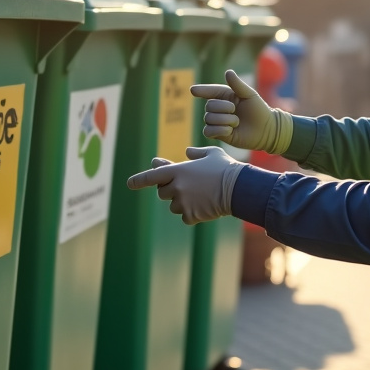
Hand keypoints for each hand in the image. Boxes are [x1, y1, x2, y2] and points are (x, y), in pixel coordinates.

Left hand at [125, 147, 244, 224]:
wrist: (239, 188)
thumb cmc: (226, 168)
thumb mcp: (211, 154)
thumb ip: (196, 153)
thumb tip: (187, 152)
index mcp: (178, 170)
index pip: (152, 176)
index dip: (139, 180)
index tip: (130, 184)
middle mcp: (177, 187)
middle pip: (163, 193)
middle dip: (171, 190)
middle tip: (188, 187)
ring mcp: (183, 202)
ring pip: (174, 206)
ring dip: (182, 202)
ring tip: (201, 196)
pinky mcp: (191, 215)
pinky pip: (185, 217)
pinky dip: (193, 214)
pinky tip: (206, 206)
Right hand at [191, 69, 292, 153]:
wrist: (266, 130)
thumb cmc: (259, 110)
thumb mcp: (249, 95)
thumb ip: (237, 84)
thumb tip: (227, 71)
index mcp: (225, 96)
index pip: (210, 92)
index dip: (201, 90)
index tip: (193, 90)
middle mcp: (219, 108)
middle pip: (208, 106)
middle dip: (223, 108)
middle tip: (235, 111)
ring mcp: (218, 121)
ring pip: (208, 119)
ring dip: (224, 120)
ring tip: (237, 122)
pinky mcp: (218, 134)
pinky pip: (208, 131)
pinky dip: (219, 130)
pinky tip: (230, 130)